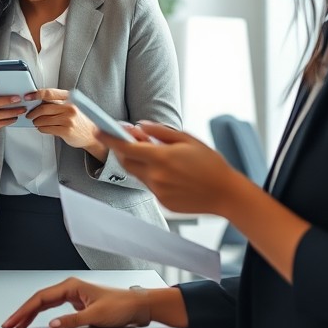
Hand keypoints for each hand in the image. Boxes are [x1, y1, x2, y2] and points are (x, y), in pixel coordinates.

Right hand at [2, 278, 148, 327]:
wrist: (139, 307)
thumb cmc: (122, 306)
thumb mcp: (96, 316)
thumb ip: (72, 321)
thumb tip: (53, 325)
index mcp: (71, 286)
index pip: (40, 298)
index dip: (24, 310)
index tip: (13, 321)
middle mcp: (70, 288)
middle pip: (39, 300)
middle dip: (23, 313)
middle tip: (9, 325)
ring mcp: (73, 296)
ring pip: (45, 304)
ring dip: (31, 314)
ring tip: (18, 325)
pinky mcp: (77, 304)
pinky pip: (53, 308)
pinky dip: (42, 315)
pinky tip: (36, 322)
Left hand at [23, 88, 106, 159]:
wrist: (91, 134)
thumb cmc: (78, 120)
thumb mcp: (71, 106)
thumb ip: (57, 103)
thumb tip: (37, 101)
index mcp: (70, 98)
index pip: (50, 93)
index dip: (36, 94)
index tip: (28, 97)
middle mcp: (69, 107)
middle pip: (44, 108)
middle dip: (33, 112)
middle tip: (29, 115)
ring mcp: (68, 119)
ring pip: (43, 119)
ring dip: (36, 122)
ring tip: (36, 122)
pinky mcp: (66, 131)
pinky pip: (46, 129)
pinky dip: (41, 128)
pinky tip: (42, 128)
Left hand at [99, 123, 254, 215]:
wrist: (227, 194)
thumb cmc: (211, 165)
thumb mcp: (188, 140)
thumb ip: (161, 132)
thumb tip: (140, 126)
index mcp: (161, 158)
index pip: (125, 147)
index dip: (109, 138)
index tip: (99, 130)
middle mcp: (156, 176)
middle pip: (126, 162)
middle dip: (123, 151)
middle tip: (131, 140)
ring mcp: (158, 191)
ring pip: (137, 174)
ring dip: (139, 163)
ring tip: (158, 156)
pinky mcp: (162, 202)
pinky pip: (149, 186)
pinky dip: (152, 176)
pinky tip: (170, 173)